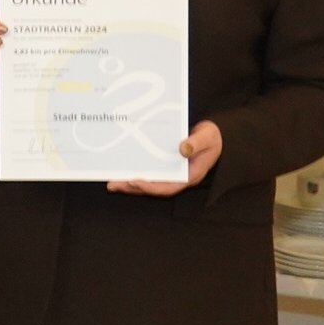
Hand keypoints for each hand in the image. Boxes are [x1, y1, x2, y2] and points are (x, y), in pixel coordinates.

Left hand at [108, 120, 223, 196]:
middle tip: (114, 184)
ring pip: (149, 183)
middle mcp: (178, 178)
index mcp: (190, 175)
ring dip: (130, 184)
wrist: (212, 136)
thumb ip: (197, 143)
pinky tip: (120, 172)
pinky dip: (134, 174)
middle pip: (154, 188)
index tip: (134, 182)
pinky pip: (148, 174)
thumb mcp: (207, 137)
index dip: (151, 187)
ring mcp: (171, 174)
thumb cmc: (210, 138)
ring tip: (112, 183)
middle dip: (133, 187)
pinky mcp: (164, 168)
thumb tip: (183, 148)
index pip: (169, 186)